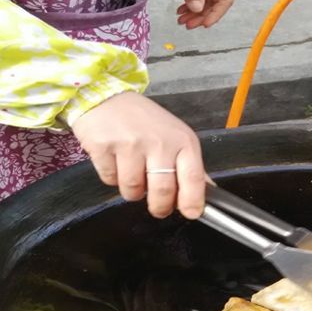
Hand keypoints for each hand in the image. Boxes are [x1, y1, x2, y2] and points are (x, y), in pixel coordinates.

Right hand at [71, 92, 205, 218]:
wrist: (106, 97)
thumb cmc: (143, 120)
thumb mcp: (175, 137)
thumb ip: (190, 166)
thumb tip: (208, 192)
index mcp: (182, 140)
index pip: (193, 178)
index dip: (192, 201)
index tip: (191, 213)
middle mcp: (158, 142)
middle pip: (163, 191)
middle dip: (160, 207)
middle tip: (158, 207)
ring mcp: (130, 144)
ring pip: (133, 190)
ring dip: (132, 191)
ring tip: (133, 172)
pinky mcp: (103, 146)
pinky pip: (110, 180)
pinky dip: (112, 177)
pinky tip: (115, 161)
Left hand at [162, 0, 236, 29]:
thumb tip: (198, 10)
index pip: (225, 0)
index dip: (215, 15)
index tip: (203, 24)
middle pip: (216, 4)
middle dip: (201, 16)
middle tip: (186, 25)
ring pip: (208, 4)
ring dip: (195, 13)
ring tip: (181, 20)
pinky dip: (192, 5)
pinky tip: (182, 11)